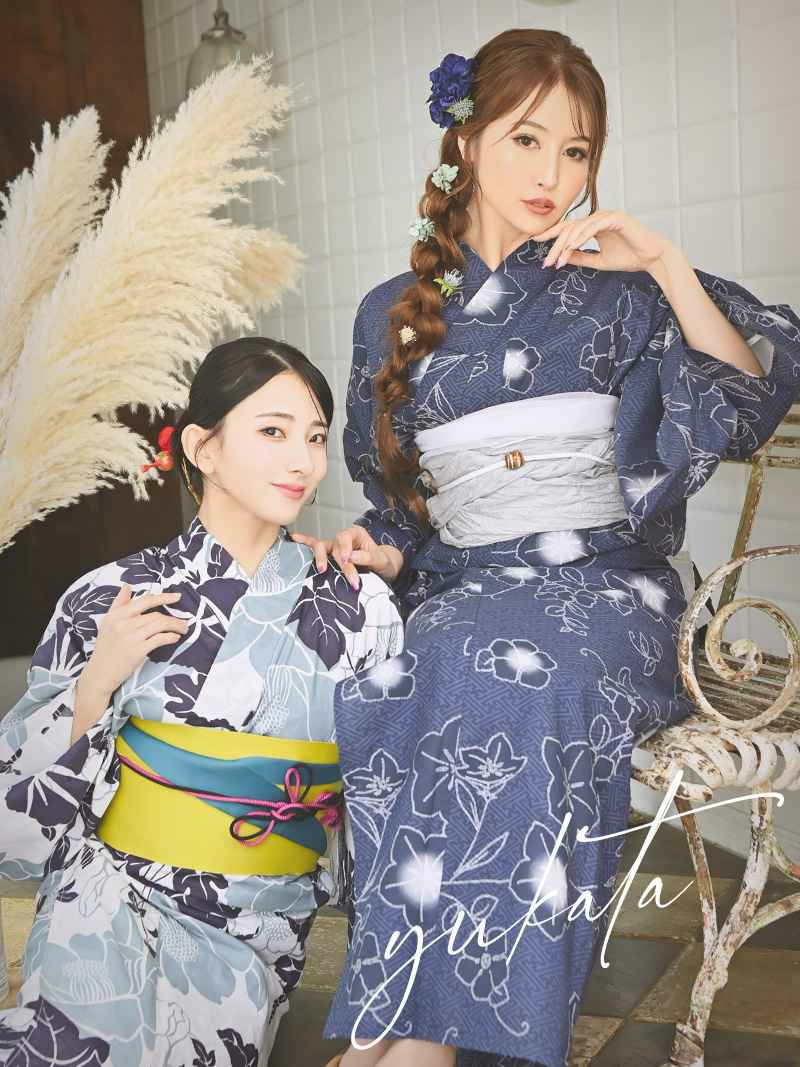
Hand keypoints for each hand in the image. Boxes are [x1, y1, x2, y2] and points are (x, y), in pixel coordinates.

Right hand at [80, 584, 188, 696]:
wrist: (99, 673)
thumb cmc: (106, 647)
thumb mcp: (107, 622)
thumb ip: (119, 603)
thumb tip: (127, 586)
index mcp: (116, 615)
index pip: (144, 601)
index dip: (163, 597)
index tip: (177, 596)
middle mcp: (122, 624)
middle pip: (155, 615)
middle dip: (173, 618)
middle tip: (183, 622)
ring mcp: (130, 638)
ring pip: (159, 625)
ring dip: (175, 626)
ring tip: (182, 629)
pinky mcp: (136, 651)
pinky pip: (159, 639)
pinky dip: (170, 637)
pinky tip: (174, 638)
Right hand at [290, 527, 402, 588]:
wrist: (381, 569)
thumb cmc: (381, 562)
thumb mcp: (380, 559)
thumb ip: (367, 557)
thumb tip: (351, 557)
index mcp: (356, 534)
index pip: (345, 537)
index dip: (344, 548)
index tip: (347, 561)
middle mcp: (343, 539)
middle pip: (335, 547)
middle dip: (340, 564)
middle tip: (349, 579)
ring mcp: (333, 546)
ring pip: (321, 547)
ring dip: (319, 558)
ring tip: (322, 569)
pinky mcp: (328, 555)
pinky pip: (314, 546)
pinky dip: (304, 542)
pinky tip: (293, 538)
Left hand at [537, 209, 672, 273]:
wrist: (652, 258)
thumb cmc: (629, 258)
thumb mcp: (598, 261)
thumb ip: (581, 257)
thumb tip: (562, 258)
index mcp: (594, 225)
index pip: (568, 228)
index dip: (551, 235)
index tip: (535, 244)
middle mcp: (598, 217)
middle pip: (569, 228)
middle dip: (555, 245)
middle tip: (546, 262)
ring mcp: (607, 215)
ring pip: (579, 228)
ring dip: (566, 245)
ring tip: (557, 261)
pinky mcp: (616, 217)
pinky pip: (593, 227)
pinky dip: (581, 237)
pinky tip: (571, 248)